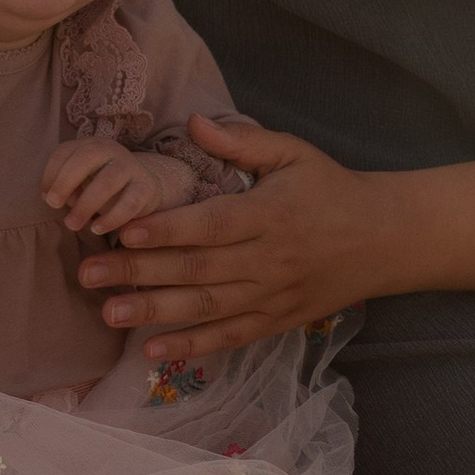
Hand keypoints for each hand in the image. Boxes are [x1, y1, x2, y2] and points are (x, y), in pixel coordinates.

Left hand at [42, 136, 178, 237]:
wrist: (143, 188)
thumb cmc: (101, 186)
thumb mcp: (81, 184)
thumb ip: (67, 188)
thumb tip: (50, 197)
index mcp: (89, 146)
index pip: (65, 152)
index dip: (51, 173)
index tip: (45, 197)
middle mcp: (110, 151)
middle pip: (86, 158)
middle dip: (66, 181)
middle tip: (54, 205)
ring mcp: (130, 167)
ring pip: (107, 181)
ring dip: (86, 204)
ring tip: (72, 224)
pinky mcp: (146, 187)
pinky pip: (129, 202)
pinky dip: (111, 218)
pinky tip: (97, 229)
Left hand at [73, 112, 399, 360]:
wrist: (384, 239)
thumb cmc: (331, 190)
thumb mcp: (294, 153)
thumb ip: (242, 142)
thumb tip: (191, 122)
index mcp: (269, 214)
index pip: (211, 225)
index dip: (167, 230)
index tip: (125, 232)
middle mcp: (268, 260)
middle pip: (197, 270)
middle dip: (140, 273)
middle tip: (89, 275)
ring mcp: (272, 296)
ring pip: (207, 308)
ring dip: (155, 312)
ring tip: (109, 313)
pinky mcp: (276, 322)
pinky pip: (230, 337)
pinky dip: (192, 347)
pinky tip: (151, 352)